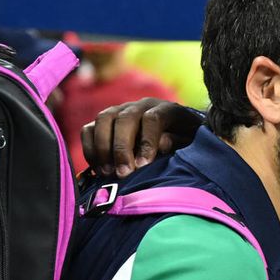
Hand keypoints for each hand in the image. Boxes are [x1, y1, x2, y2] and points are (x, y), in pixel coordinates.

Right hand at [81, 98, 199, 176]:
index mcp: (166, 109)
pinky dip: (90, 148)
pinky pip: (88, 129)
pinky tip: (98, 168)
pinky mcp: (104, 122)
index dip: (147, 142)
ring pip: (104, 119)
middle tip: (122, 173)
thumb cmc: (185, 143)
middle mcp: (140, 106)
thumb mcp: (190, 143)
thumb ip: (178, 142)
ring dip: (102, 147)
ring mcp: (120, 110)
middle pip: (125, 119)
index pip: (153, 119)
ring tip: (108, 172)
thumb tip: (161, 144)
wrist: (177, 135)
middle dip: (121, 148)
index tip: (143, 166)